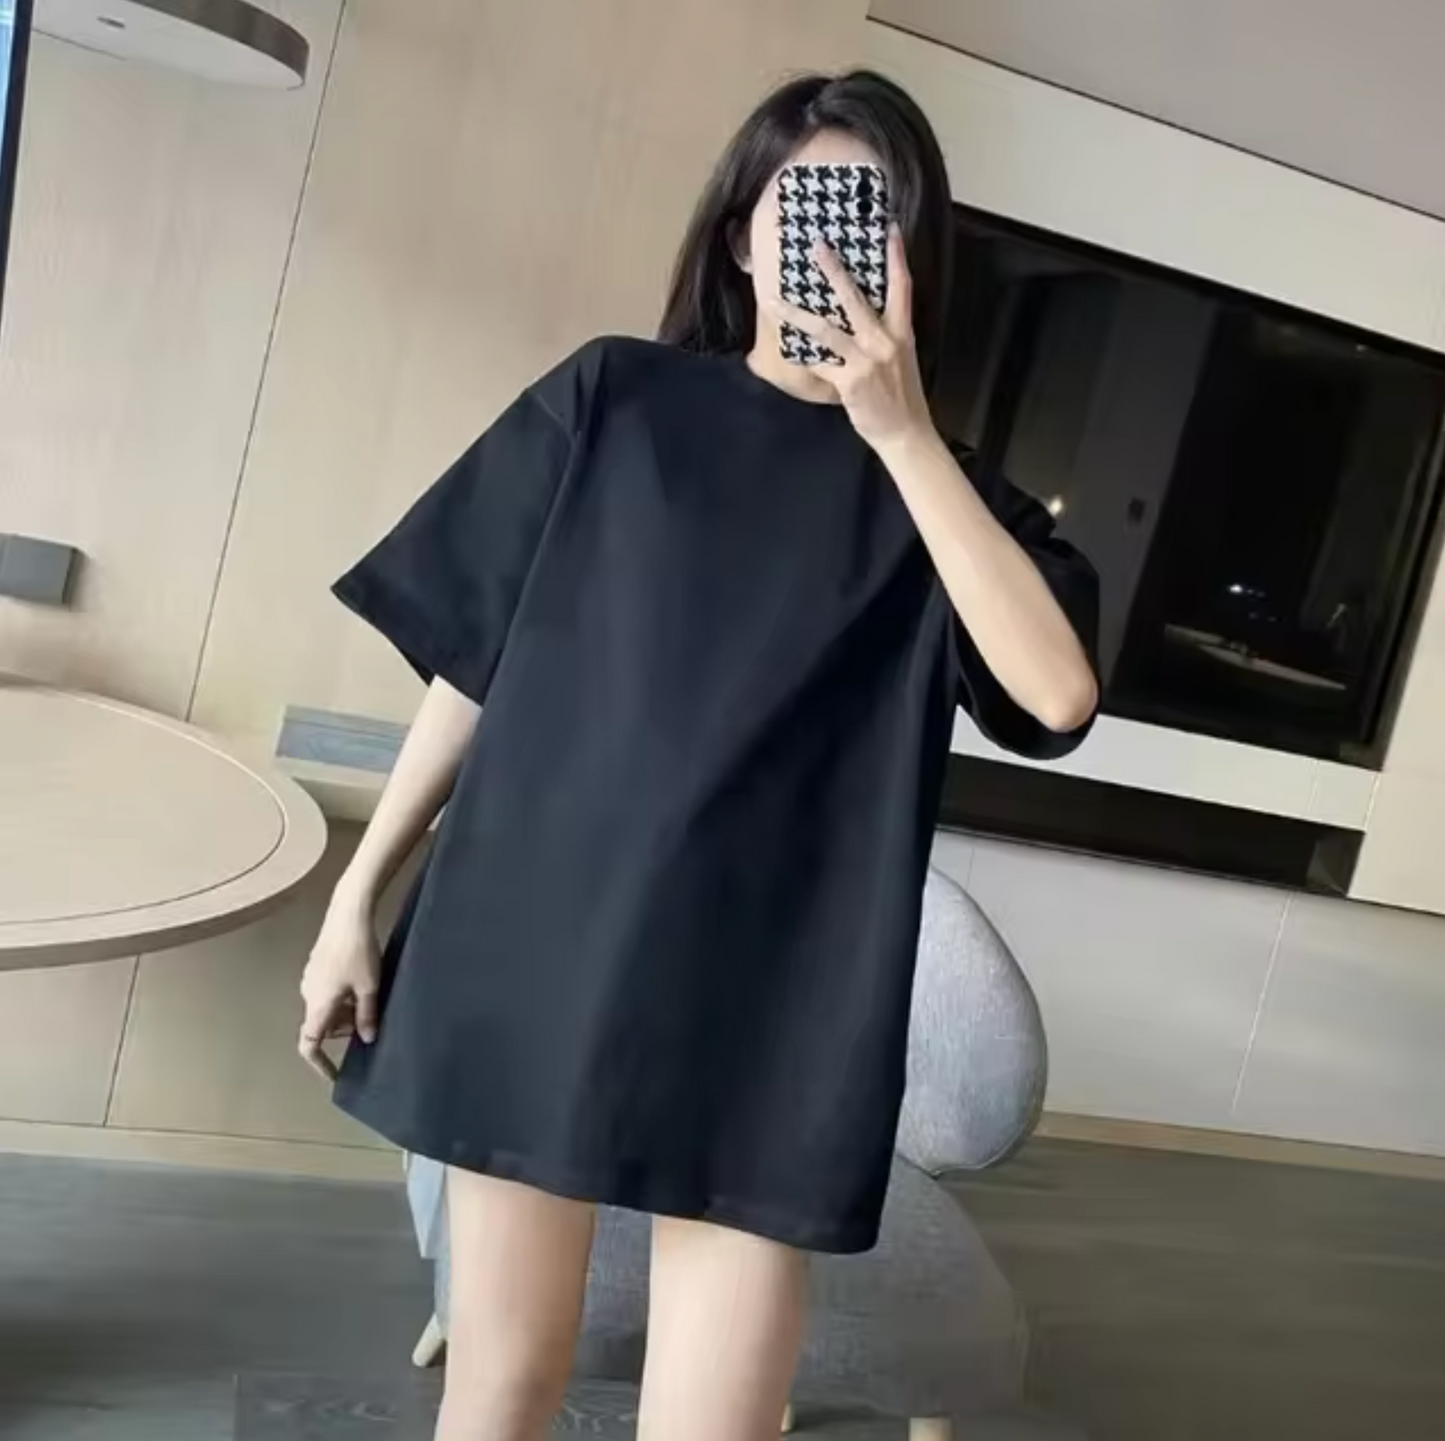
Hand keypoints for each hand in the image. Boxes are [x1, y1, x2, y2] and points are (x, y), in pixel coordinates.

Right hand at [298, 888, 380, 1081]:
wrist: (348, 913)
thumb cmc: (358, 952)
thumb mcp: (369, 987)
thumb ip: (367, 1016)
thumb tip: (367, 1039)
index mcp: (317, 1004)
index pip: (309, 1044)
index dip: (320, 1064)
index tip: (334, 1075)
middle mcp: (308, 994)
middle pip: (321, 1025)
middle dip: (343, 1030)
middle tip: (370, 1024)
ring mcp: (311, 978)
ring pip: (326, 1008)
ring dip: (345, 1012)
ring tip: (371, 1001)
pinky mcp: (318, 965)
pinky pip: (328, 992)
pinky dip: (343, 997)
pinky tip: (364, 984)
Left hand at [769, 226, 934, 451]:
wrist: (905, 432)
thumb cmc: (901, 394)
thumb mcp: (900, 357)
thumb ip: (884, 333)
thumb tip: (859, 313)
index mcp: (901, 332)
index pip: (902, 287)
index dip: (896, 257)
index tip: (889, 229)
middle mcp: (884, 341)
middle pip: (855, 299)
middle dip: (834, 271)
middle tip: (817, 246)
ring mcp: (866, 361)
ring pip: (826, 330)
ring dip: (797, 314)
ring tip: (774, 301)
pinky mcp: (849, 381)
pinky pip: (819, 364)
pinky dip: (802, 357)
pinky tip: (784, 349)